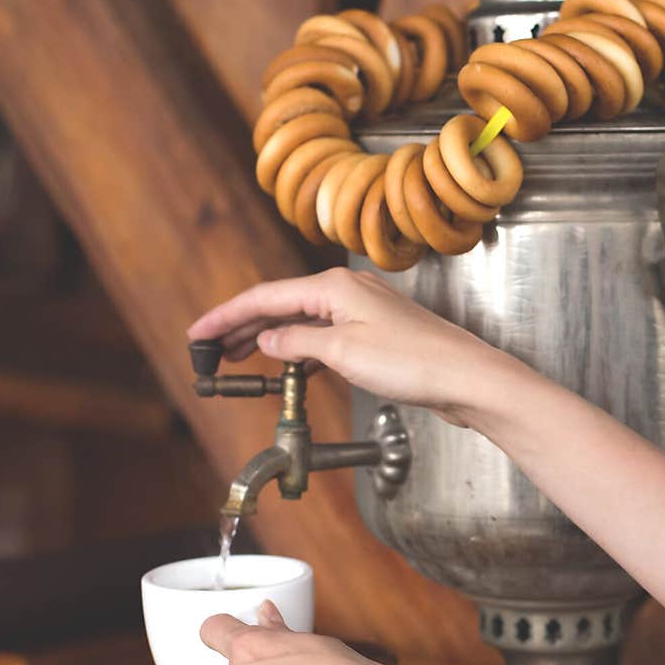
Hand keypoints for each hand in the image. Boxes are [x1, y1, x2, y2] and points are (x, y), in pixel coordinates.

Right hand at [187, 267, 506, 425]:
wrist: (466, 377)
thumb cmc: (414, 362)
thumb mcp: (343, 353)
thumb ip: (298, 344)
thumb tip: (269, 340)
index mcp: (333, 287)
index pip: (264, 298)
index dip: (226, 316)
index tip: (198, 333)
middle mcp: (346, 291)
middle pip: (279, 306)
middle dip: (241, 327)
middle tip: (210, 350)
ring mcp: (362, 312)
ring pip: (300, 321)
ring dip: (267, 338)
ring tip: (236, 357)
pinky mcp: (375, 334)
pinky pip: (322, 334)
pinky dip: (297, 347)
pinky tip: (287, 362)